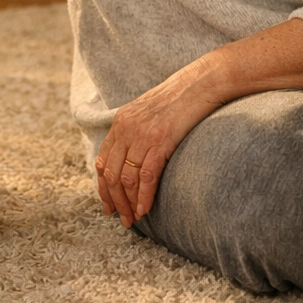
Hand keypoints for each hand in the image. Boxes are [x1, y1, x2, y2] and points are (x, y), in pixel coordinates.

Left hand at [94, 56, 225, 228]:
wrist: (199, 83)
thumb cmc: (178, 100)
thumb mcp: (147, 113)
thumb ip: (134, 132)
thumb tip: (131, 160)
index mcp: (120, 122)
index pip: (102, 161)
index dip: (103, 188)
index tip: (108, 206)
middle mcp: (126, 128)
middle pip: (111, 173)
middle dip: (114, 200)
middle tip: (122, 219)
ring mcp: (142, 134)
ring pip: (126, 178)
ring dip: (128, 203)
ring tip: (133, 219)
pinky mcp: (160, 140)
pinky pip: (146, 175)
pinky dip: (144, 196)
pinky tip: (145, 209)